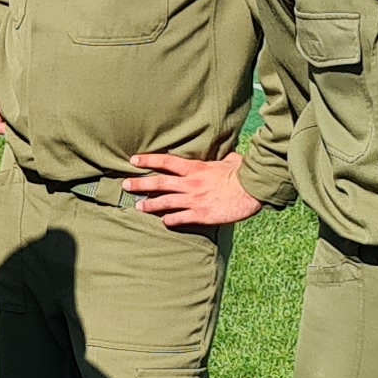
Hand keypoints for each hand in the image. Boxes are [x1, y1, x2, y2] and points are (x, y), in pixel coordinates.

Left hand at [127, 150, 257, 228]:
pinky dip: (170, 220)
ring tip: (138, 207)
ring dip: (150, 205)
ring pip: (165, 202)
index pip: (166, 162)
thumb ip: (223, 158)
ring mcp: (194, 200)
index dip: (148, 160)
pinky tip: (164, 222)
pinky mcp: (201, 214)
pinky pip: (180, 218)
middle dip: (140, 184)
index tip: (133, 160)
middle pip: (159, 183)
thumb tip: (229, 155)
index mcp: (195, 168)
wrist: (251, 190)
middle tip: (125, 185)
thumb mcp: (231, 160)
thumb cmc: (242, 173)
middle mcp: (190, 184)